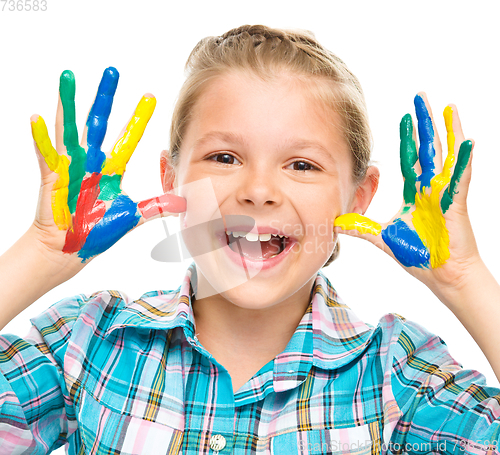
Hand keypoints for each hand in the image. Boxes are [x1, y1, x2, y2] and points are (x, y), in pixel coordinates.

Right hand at [30, 67, 185, 264]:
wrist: (70, 249)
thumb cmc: (97, 231)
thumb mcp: (131, 216)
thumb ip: (155, 208)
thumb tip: (183, 204)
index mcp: (111, 170)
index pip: (128, 139)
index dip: (138, 118)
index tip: (150, 96)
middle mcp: (91, 162)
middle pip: (100, 124)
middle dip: (107, 98)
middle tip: (113, 71)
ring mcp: (71, 167)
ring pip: (71, 129)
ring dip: (70, 103)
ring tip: (69, 77)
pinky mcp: (52, 178)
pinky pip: (46, 155)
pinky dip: (40, 138)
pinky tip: (36, 117)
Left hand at [334, 93, 477, 296]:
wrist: (441, 275)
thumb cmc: (419, 255)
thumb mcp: (383, 238)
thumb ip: (361, 227)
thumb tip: (336, 222)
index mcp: (415, 193)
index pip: (409, 159)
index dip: (407, 138)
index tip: (403, 118)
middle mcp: (430, 188)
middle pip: (427, 148)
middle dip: (424, 122)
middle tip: (420, 97)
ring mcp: (444, 193)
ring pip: (445, 156)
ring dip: (446, 130)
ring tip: (446, 107)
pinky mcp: (455, 204)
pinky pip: (460, 179)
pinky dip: (463, 160)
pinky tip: (466, 140)